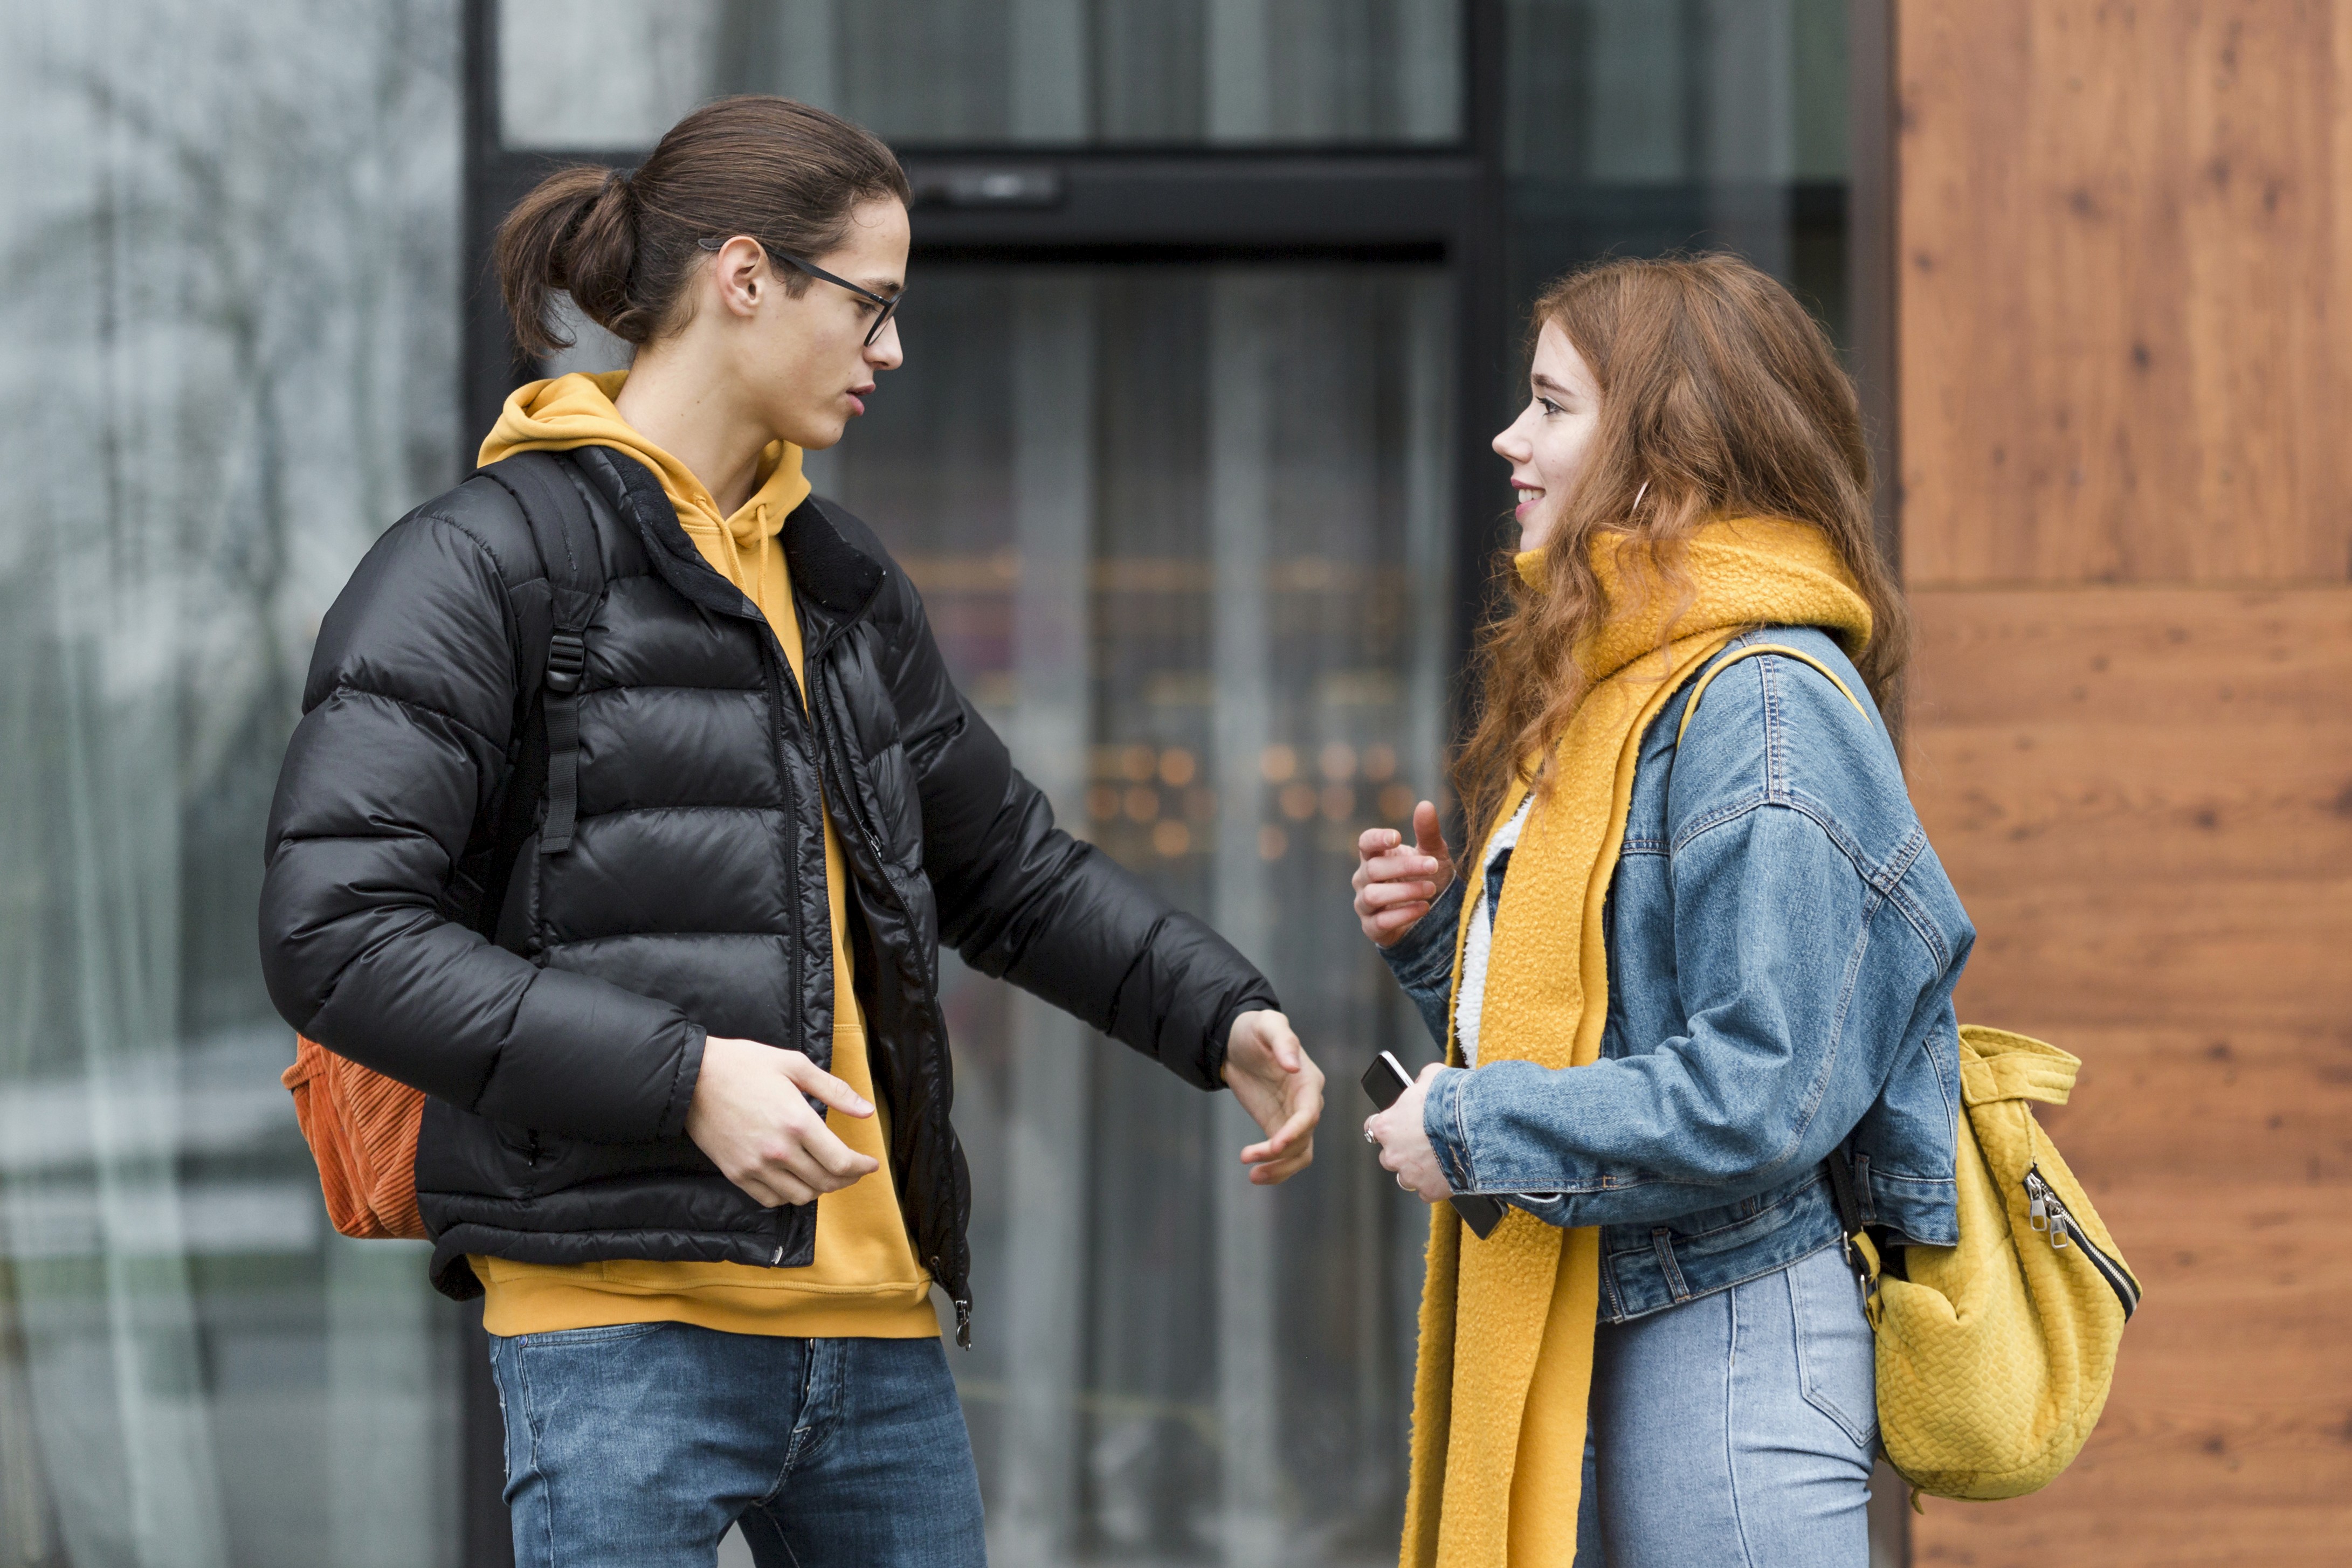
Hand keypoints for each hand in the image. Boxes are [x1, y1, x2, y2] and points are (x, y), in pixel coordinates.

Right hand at [685, 1035, 880, 1207]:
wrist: (692, 1077)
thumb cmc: (744, 1064)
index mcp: (797, 1122)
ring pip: (800, 1197)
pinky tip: (794, 1180)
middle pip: (825, 1183)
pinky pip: (771, 1200)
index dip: (861, 1168)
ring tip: (824, 1175)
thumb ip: (834, 1090)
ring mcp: (755, 1166)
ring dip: (819, 1189)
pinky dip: (789, 1196)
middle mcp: (778, 1150)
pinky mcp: (736, 1174)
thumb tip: (866, 1111)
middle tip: (853, 1170)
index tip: (870, 1164)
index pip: (841, 1162)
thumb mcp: (794, 1065)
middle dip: (846, 1179)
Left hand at [1222, 1009, 1323, 1184]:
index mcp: (1307, 1081)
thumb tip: (1293, 1065)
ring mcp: (1293, 1118)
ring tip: (1252, 1175)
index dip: (1296, 1130)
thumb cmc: (1256, 1030)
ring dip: (1279, 1168)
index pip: (1309, 1113)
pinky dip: (1274, 1168)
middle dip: (1281, 1153)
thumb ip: (1283, 1041)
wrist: (1237, 1041)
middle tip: (1250, 1156)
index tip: (1275, 1144)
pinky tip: (1256, 1174)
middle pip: (1304, 1138)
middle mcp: (1306, 1103)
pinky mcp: (1278, 1127)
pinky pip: (1284, 1155)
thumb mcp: (1267, 1025)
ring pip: (1298, 1154)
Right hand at [1353, 800, 1454, 947]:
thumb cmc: (1427, 877)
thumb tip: (1425, 804)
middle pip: (1373, 868)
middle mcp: (1364, 879)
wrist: (1432, 916)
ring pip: (1373, 895)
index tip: (1397, 837)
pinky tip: (1424, 908)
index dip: (1376, 839)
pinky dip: (1403, 914)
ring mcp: (1365, 904)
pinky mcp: (1372, 927)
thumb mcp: (1433, 853)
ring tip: (1430, 889)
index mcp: (1375, 856)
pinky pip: (1380, 921)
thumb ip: (1428, 832)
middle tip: (1432, 866)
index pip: (1365, 843)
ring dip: (1404, 891)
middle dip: (1404, 867)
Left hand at [1364, 1062, 1450, 1202]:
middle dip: (1403, 1151)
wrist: (1476, 1127)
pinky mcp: (1429, 1191)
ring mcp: (1410, 1175)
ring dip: (1417, 1170)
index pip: (1374, 1128)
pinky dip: (1436, 1185)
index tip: (1397, 1127)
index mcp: (1387, 1126)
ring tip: (1437, 1161)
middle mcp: (1393, 1153)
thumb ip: (1421, 1084)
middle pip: (1390, 1155)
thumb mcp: (1433, 1078)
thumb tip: (1422, 1083)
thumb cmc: (1452, 1102)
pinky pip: (1427, 1191)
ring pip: (1406, 1177)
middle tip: (1423, 1143)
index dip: (1389, 1127)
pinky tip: (1448, 1174)